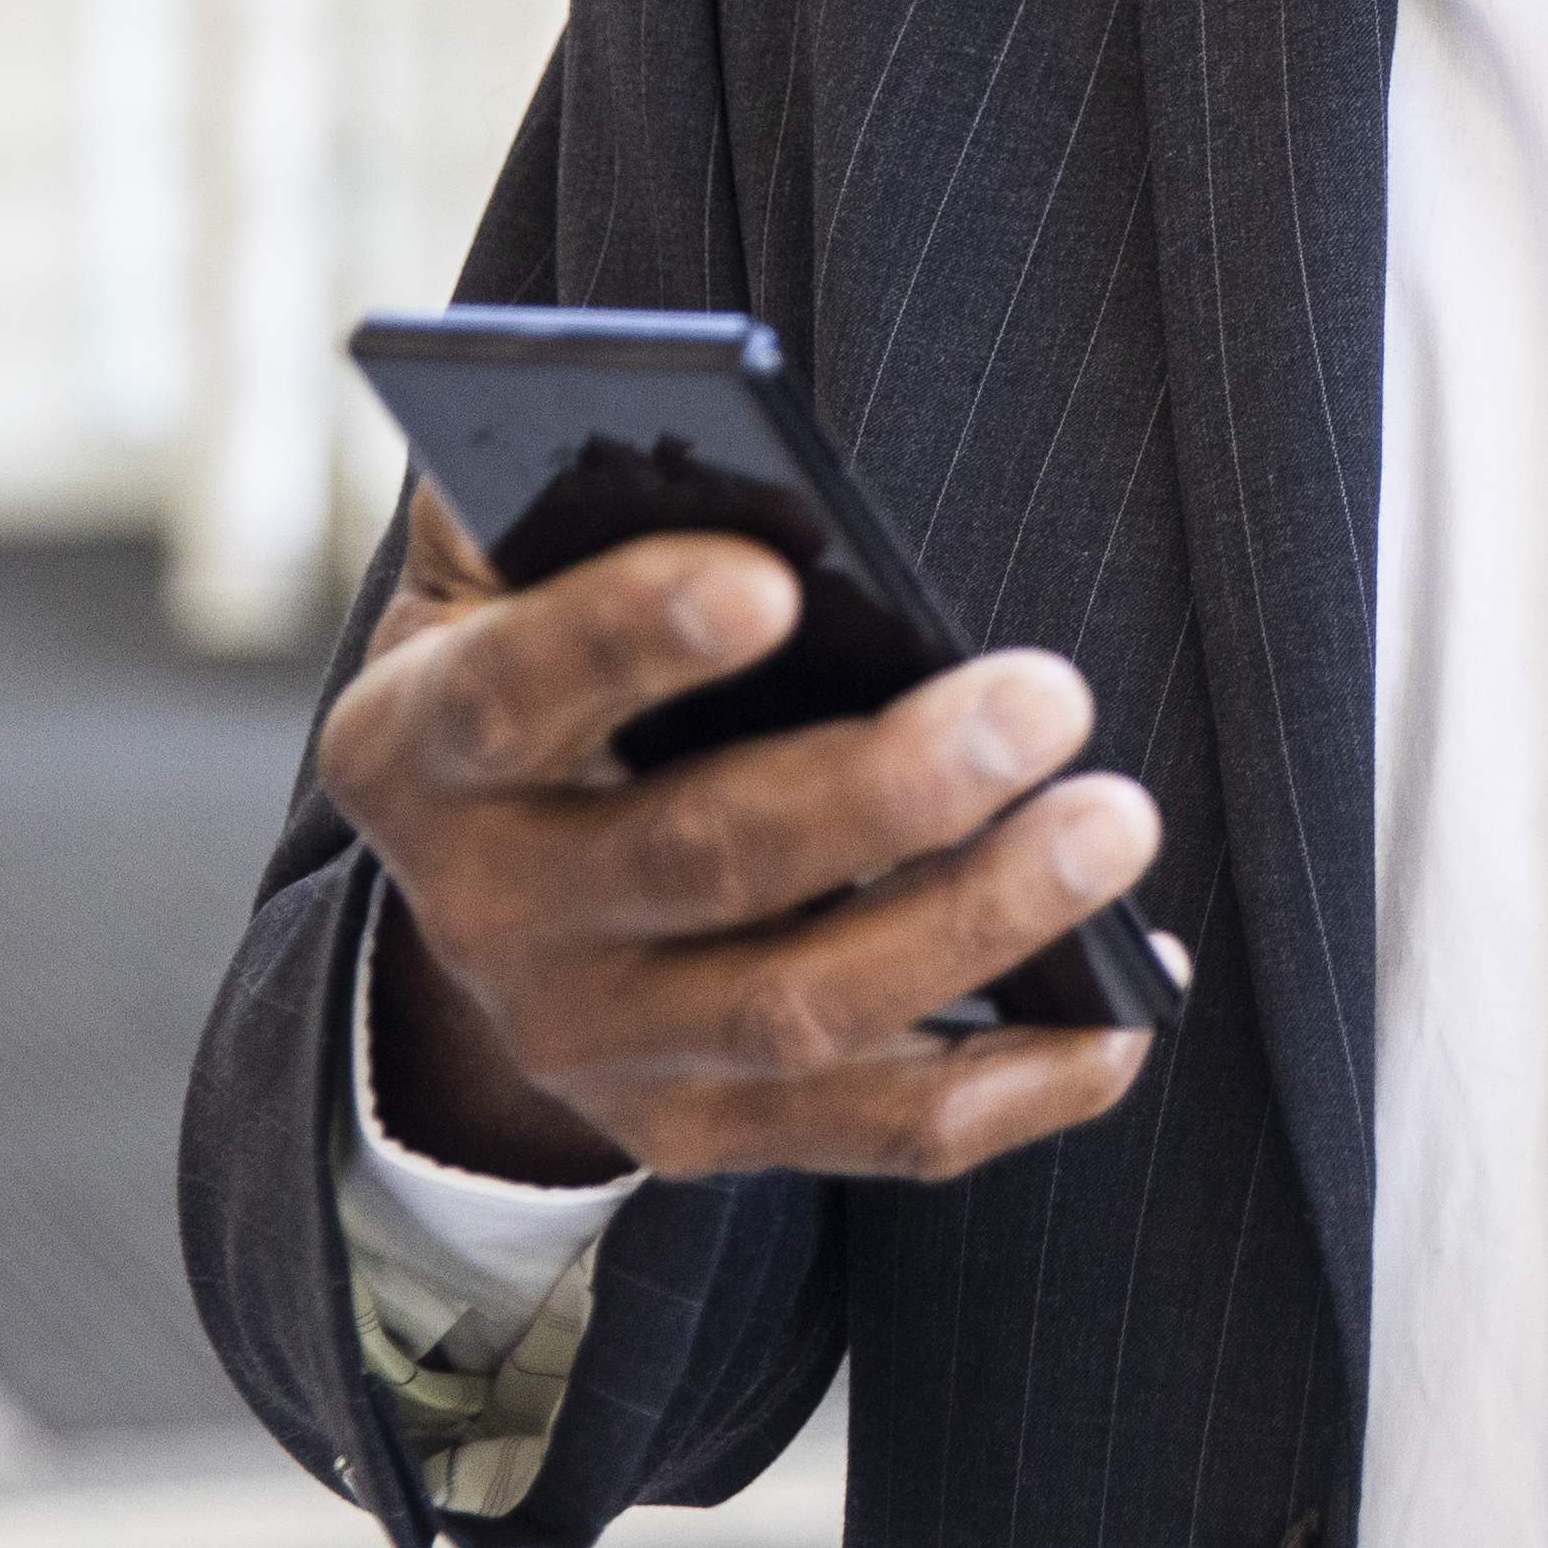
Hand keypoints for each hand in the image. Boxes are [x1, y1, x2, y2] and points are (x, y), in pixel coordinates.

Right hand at [324, 480, 1178, 1188]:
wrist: (496, 896)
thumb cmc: (543, 666)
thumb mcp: (499, 569)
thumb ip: (567, 483)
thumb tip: (702, 414)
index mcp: (419, 747)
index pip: (512, 692)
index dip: (628, 636)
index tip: (769, 576)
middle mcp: (490, 916)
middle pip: (699, 860)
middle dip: (888, 786)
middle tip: (1048, 697)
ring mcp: (595, 1045)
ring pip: (800, 1009)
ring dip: (977, 919)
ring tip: (1115, 822)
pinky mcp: (702, 1133)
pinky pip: (878, 1131)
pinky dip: (1019, 1080)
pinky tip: (1128, 1010)